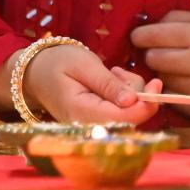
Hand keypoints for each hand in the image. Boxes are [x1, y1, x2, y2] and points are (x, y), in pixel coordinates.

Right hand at [17, 44, 158, 125]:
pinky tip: (109, 82)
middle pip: (132, 117)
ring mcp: (95, 126)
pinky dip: (123, 96)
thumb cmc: (55, 63)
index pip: (127, 118)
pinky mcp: (99, 122)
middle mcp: (91, 126)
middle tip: (117, 70)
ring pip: (130, 113)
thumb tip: (133, 100)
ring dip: (129, 91)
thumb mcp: (82, 65)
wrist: (33, 73)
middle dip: (135, 92)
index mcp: (83, 112)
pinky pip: (122, 112)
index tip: (156, 83)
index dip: (147, 103)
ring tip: (110, 73)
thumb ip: (108, 84)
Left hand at [132, 10, 189, 104]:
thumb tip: (148, 24)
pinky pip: (169, 96)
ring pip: (159, 78)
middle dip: (153, 54)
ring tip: (182, 69)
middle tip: (165, 53)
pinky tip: (188, 84)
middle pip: (151, 58)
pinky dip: (172, 90)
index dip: (141, 36)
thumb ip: (180, 19)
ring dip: (164, 73)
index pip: (151, 35)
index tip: (140, 37)